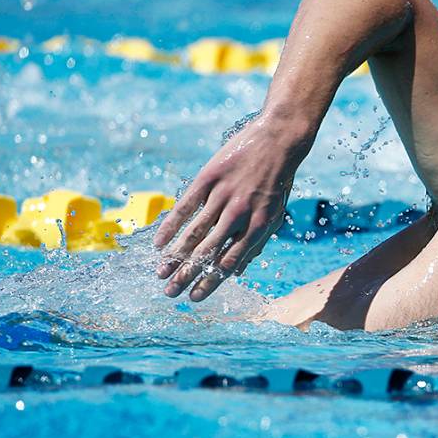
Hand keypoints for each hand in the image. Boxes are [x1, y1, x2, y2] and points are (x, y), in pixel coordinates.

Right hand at [154, 124, 294, 300]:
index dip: (211, 282)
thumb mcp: (274, 214)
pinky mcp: (209, 178)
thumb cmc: (277, 182)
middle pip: (208, 252)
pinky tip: (159, 243)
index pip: (229, 263)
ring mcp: (223, 195)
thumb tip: (238, 273)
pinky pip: (186, 206)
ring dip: (175, 256)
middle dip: (187, 276)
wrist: (278, 140)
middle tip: (170, 293)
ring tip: (160, 273)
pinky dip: (171, 226)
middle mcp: (240, 213)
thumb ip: (255, 242)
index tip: (194, 298)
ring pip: (194, 232)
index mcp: (258, 226)